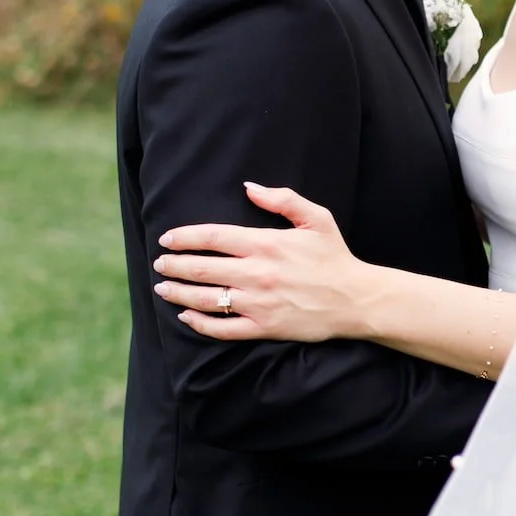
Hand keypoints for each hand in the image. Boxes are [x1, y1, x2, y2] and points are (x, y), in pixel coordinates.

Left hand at [154, 184, 375, 342]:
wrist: (356, 299)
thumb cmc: (334, 257)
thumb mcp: (316, 218)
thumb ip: (282, 199)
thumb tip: (249, 187)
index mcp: (266, 244)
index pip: (212, 237)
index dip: (184, 237)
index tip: (167, 239)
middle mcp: (257, 274)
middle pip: (202, 268)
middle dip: (174, 265)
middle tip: (159, 263)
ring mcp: (259, 303)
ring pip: (207, 299)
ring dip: (179, 292)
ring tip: (162, 287)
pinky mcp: (264, 328)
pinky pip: (223, 329)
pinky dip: (200, 324)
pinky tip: (186, 316)